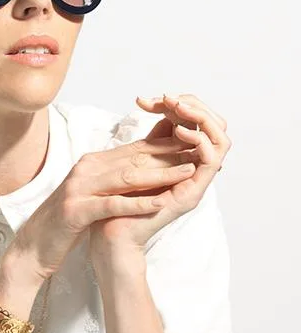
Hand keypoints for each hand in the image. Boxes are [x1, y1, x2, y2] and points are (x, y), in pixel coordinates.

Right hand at [10, 111, 207, 283]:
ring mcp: (78, 188)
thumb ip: (115, 178)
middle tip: (200, 152)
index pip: (135, 149)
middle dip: (170, 155)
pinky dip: (137, 203)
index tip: (194, 146)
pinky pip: (111, 204)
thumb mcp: (94, 194)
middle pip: (134, 158)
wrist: (33, 248)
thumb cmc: (67, 223)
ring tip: (188, 172)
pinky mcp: (74, 210)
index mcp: (92, 164)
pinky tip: (160, 203)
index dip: (166, 146)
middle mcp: (85, 169)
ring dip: (160, 174)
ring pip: (126, 176)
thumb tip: (146, 168)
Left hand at [89, 92, 230, 257]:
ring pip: (222, 140)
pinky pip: (212, 160)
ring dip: (202, 118)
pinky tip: (180, 130)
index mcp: (184, 162)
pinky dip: (200, 140)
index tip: (157, 98)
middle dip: (197, 106)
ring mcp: (197, 183)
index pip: (200, 123)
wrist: (110, 234)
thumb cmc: (118, 201)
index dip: (184, 104)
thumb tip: (161, 110)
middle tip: (171, 98)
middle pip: (218, 128)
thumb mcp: (136, 161)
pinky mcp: (194, 193)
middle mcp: (195, 171)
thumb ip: (152, 140)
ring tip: (178, 107)